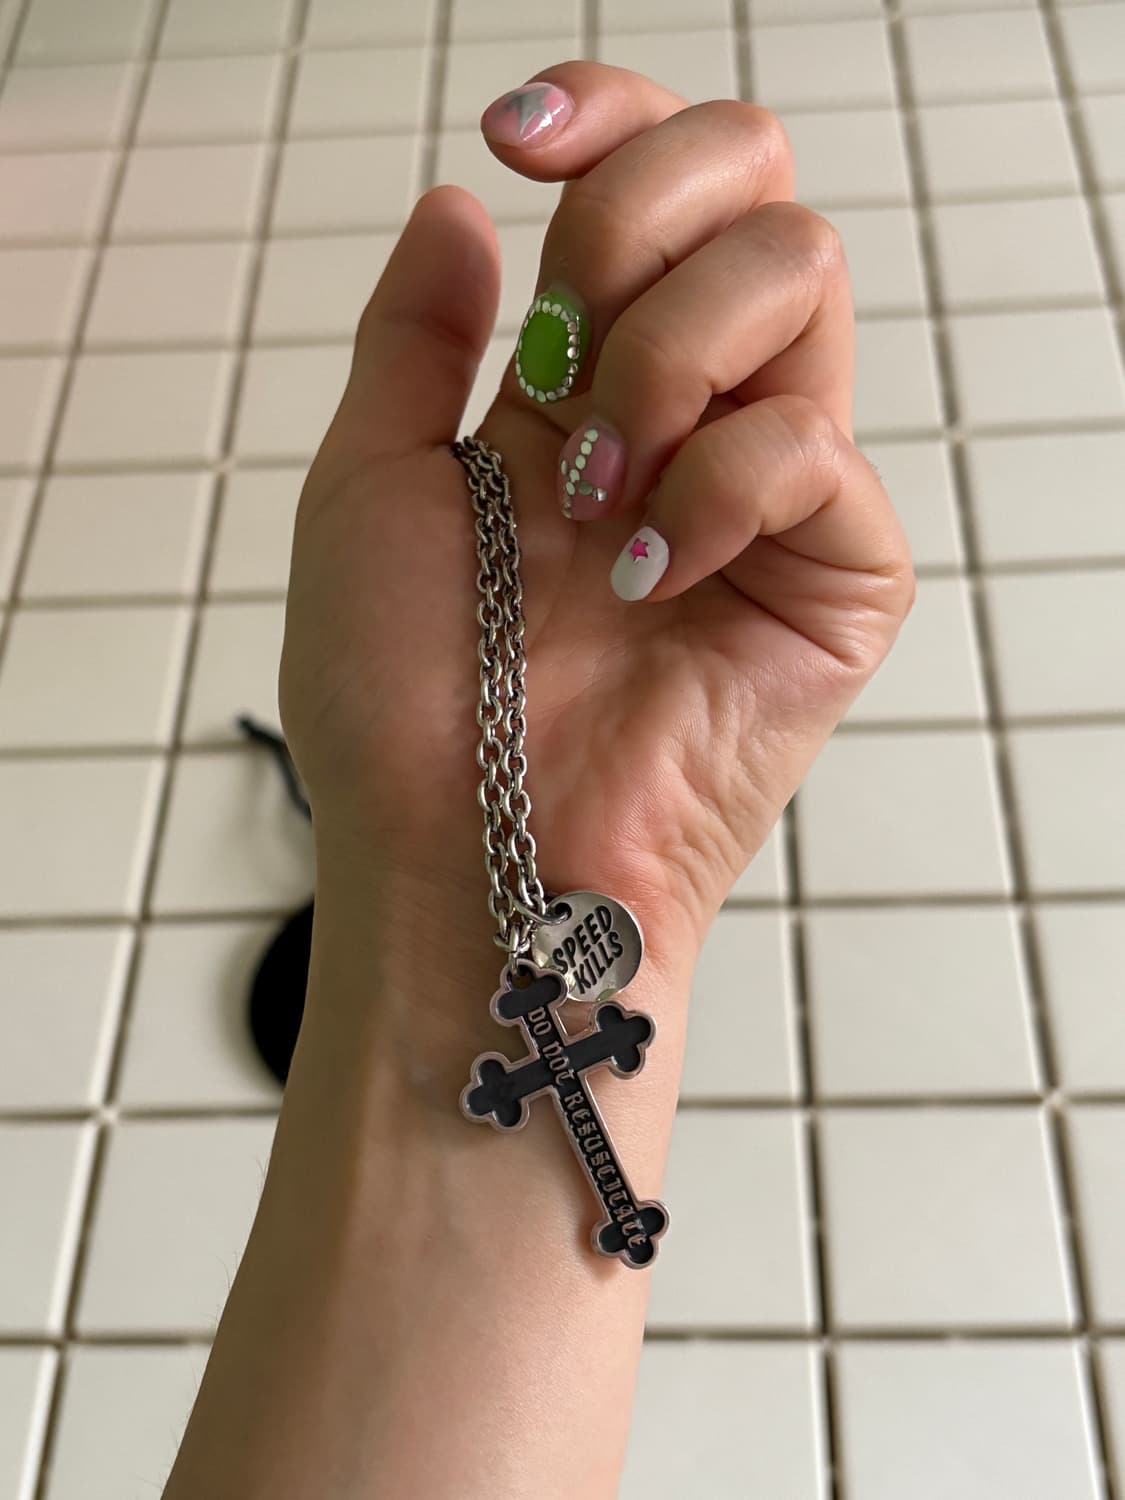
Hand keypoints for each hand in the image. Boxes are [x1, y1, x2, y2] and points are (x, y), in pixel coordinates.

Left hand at [279, 61, 913, 988]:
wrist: (464, 854)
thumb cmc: (403, 702)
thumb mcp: (371, 489)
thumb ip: (415, 337)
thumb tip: (459, 202)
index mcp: (580, 389)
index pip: (648, 187)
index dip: (607, 121)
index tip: (517, 138)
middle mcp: (690, 416)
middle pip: (750, 187)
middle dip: (640, 223)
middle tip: (562, 359)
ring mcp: (770, 490)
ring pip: (801, 274)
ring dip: (668, 357)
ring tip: (595, 495)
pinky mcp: (838, 575)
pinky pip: (813, 442)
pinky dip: (717, 486)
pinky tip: (651, 573)